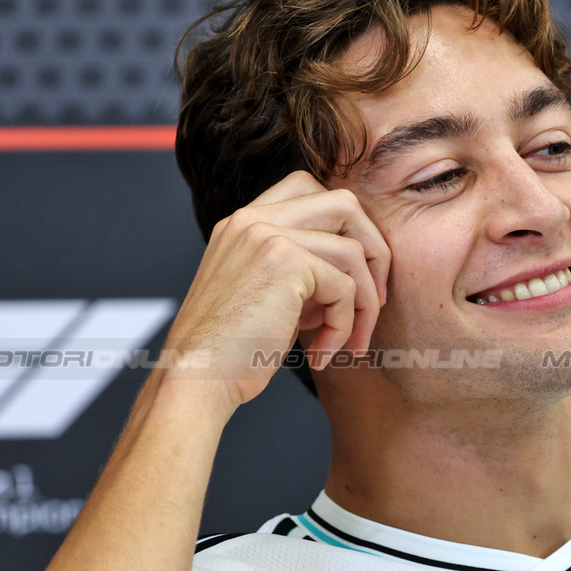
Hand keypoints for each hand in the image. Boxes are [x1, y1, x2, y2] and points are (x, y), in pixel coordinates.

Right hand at [161, 171, 389, 407]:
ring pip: (354, 250)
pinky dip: (345, 326)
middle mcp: (251, 219)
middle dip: (374, 253)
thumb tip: (355, 269)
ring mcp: (266, 234)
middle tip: (372, 303)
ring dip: (363, 304)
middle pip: (344, 204)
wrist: (196, 381)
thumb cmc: (232, 352)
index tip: (353, 279)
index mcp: (244, 223)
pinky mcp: (284, 261)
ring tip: (347, 343)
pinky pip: (345, 287)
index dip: (347, 229)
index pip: (311, 189)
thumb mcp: (266, 295)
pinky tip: (321, 354)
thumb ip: (301, 270)